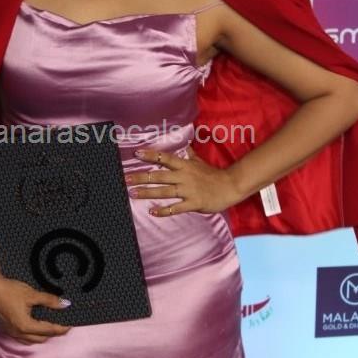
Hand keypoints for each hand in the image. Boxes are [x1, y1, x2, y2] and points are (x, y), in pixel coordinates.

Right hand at [0, 273, 71, 344]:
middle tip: (62, 325)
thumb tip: (65, 304)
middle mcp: (18, 333)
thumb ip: (49, 300)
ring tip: (50, 326)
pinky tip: (34, 325)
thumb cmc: (9, 290)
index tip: (70, 325)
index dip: (61, 328)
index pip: (49, 330)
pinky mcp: (5, 328)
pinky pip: (22, 337)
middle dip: (52, 334)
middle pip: (40, 339)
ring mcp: (10, 332)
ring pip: (30, 340)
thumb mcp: (31, 294)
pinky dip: (31, 334)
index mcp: (25, 326)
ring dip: (41, 335)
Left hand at [125, 145, 240, 215]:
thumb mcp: (200, 162)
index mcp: (185, 165)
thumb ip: (190, 155)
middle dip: (141, 177)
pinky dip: (164, 211)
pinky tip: (152, 212)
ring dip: (147, 192)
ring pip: (164, 191)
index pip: (164, 158)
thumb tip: (185, 146)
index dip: (150, 155)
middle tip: (126, 179)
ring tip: (133, 193)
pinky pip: (176, 208)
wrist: (230, 186)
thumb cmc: (213, 175)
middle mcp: (184, 176)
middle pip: (159, 175)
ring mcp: (188, 190)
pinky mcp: (193, 203)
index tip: (137, 154)